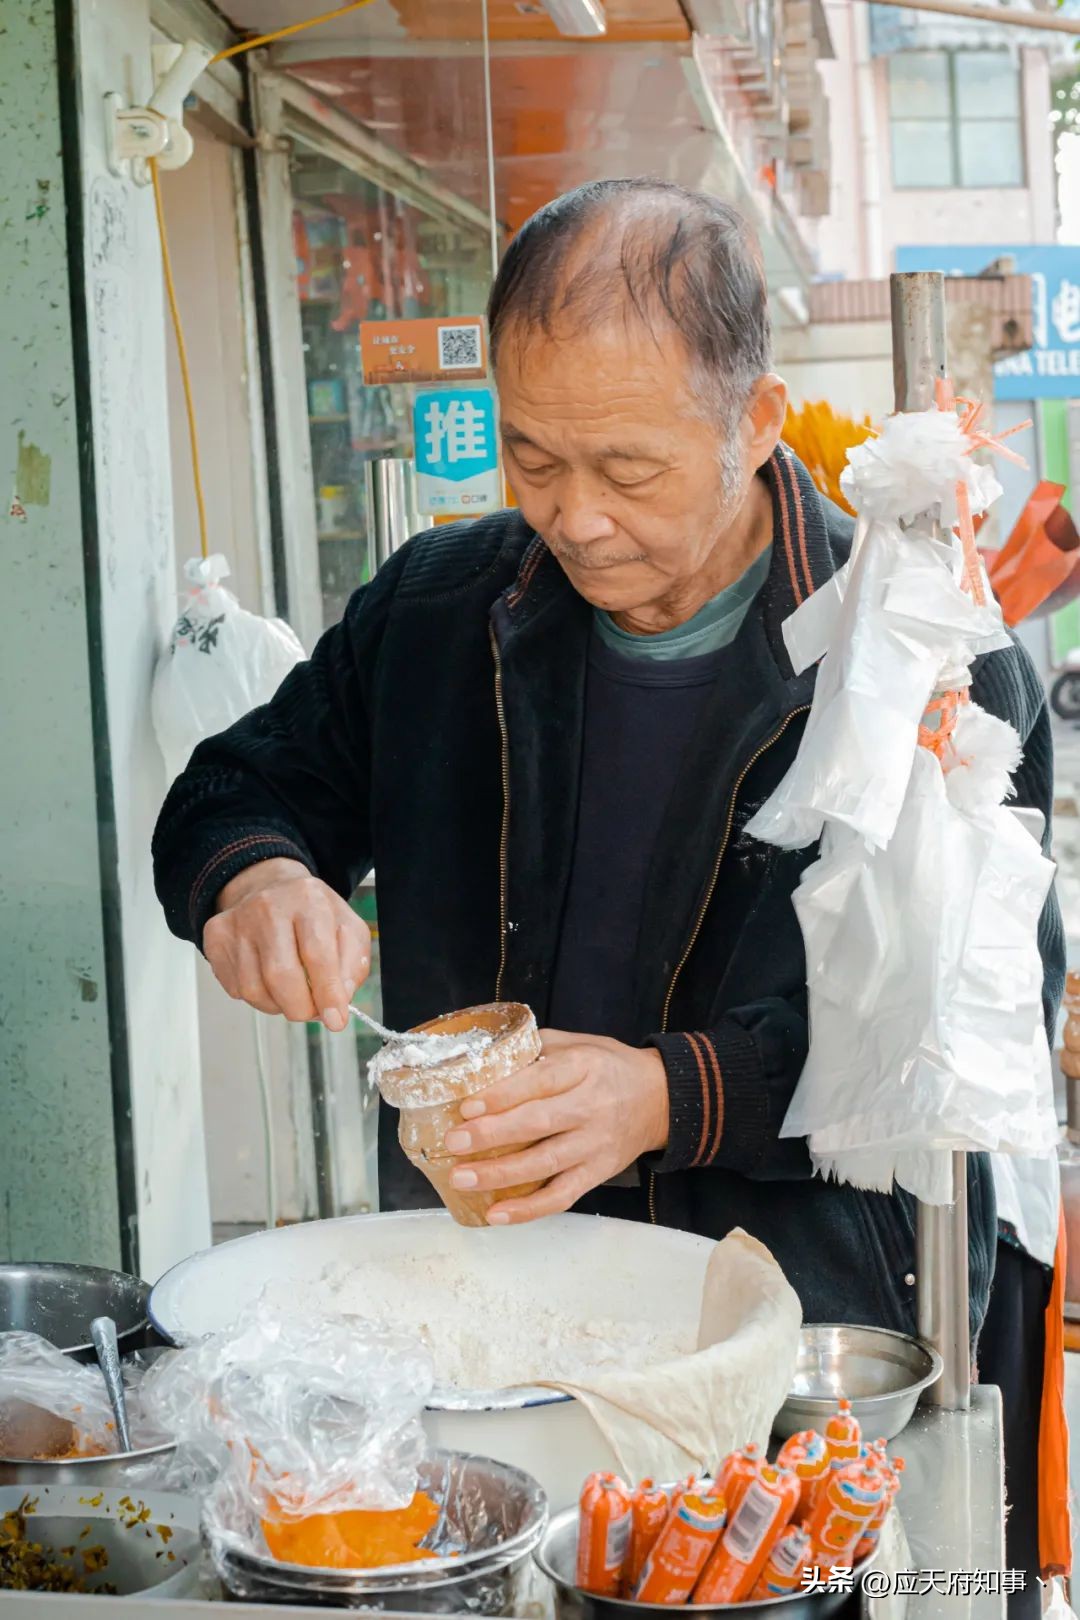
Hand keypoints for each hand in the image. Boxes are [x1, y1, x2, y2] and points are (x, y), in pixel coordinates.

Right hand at [203, 857, 370, 1031]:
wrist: (270, 889)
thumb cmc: (312, 915)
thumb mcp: (348, 930)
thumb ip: (353, 966)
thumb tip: (339, 1001)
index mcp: (308, 899)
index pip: (317, 954)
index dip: (327, 993)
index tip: (335, 1020)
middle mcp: (268, 906)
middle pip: (280, 975)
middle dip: (301, 1007)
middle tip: (312, 1012)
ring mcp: (237, 922)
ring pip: (255, 989)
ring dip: (278, 1004)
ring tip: (291, 990)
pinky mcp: (216, 939)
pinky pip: (236, 989)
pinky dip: (258, 997)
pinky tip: (268, 980)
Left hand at [442, 1029, 669, 1224]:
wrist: (661, 1099)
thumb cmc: (608, 1067)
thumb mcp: (577, 1043)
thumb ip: (535, 1049)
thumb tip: (483, 1060)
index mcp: (583, 1068)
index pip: (540, 1082)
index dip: (503, 1095)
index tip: (468, 1107)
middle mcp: (591, 1107)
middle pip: (539, 1124)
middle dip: (492, 1135)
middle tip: (454, 1142)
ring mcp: (595, 1145)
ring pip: (545, 1164)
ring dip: (500, 1175)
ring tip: (462, 1178)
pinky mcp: (597, 1173)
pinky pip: (561, 1197)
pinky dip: (528, 1209)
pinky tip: (496, 1213)